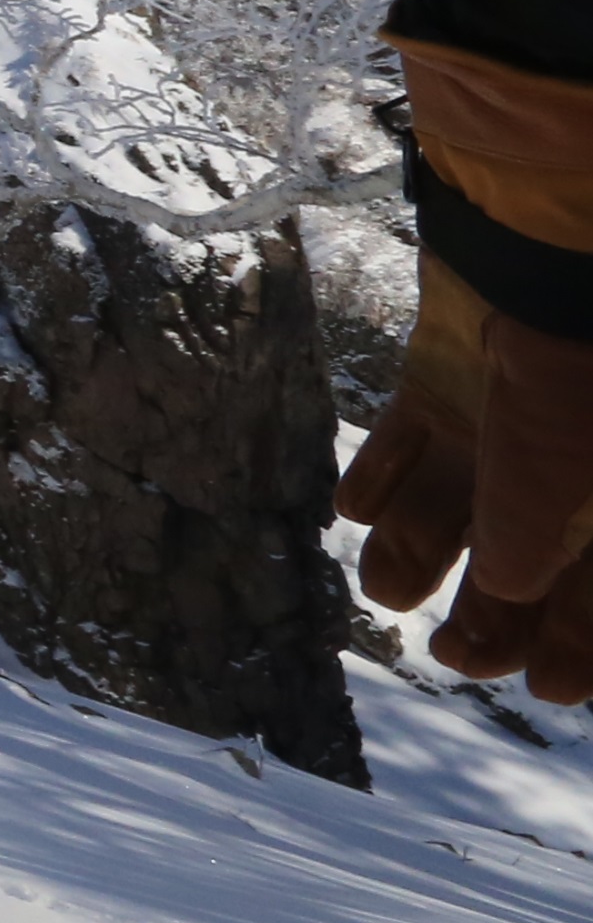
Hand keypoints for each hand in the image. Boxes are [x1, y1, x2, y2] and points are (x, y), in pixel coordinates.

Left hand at [343, 314, 592, 698]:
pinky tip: (353, 512)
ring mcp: (502, 416)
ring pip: (460, 508)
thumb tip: (505, 587)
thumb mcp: (569, 466)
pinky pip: (407, 441)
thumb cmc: (582, 362)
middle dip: (496, 617)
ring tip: (387, 593)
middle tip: (451, 654)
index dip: (582, 644)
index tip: (546, 688)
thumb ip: (534, 530)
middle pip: (533, 559)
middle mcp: (564, 461)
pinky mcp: (443, 377)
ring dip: (419, 556)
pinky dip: (378, 478)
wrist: (549, 234)